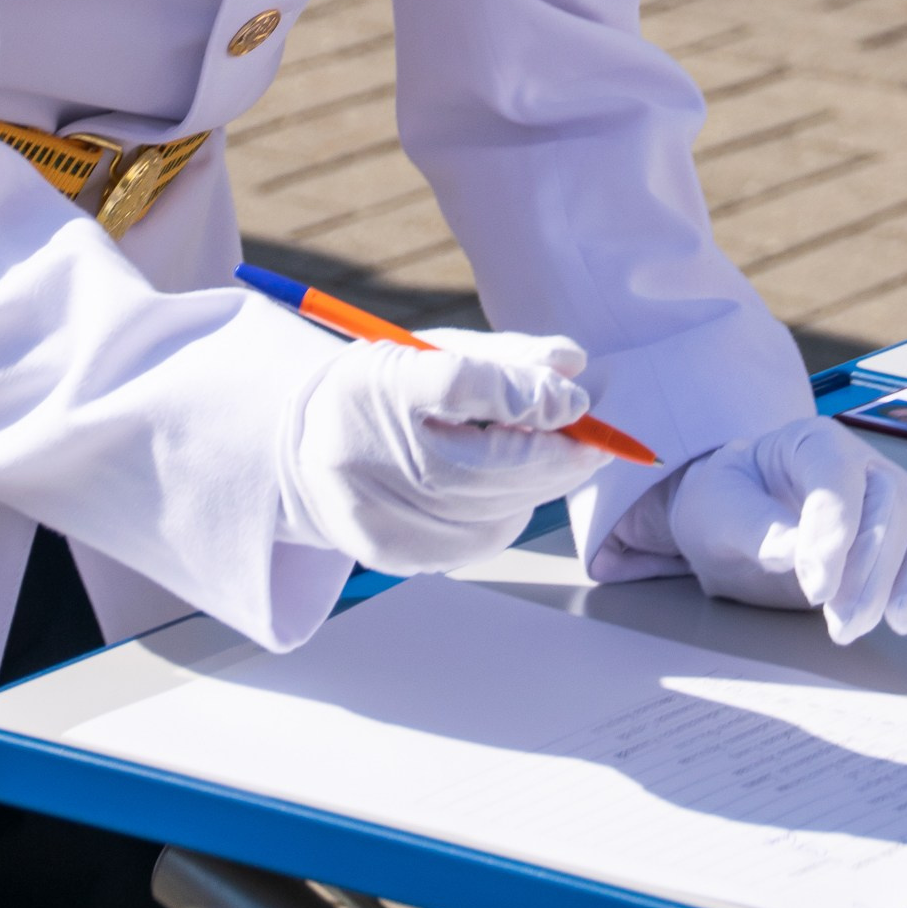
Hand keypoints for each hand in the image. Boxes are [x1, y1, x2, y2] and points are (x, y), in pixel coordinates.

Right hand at [277, 328, 596, 576]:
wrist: (311, 454)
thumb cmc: (384, 393)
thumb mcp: (434, 354)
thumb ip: (506, 358)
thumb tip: (576, 366)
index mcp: (379, 385)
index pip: (458, 385)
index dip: (523, 394)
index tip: (572, 398)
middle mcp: (373, 456)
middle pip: (489, 462)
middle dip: (557, 454)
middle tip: (595, 441)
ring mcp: (383, 514)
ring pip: (496, 506)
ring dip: (542, 483)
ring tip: (561, 458)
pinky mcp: (400, 553)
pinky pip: (484, 535)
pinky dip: (513, 509)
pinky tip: (514, 487)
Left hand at [665, 416, 906, 646]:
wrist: (733, 514)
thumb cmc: (723, 503)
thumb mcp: (717, 508)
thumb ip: (754, 526)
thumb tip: (798, 553)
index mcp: (814, 442)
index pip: (841, 481)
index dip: (835, 536)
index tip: (814, 590)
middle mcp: (865, 462)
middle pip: (895, 508)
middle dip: (874, 573)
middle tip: (842, 626)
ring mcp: (896, 497)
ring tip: (891, 624)